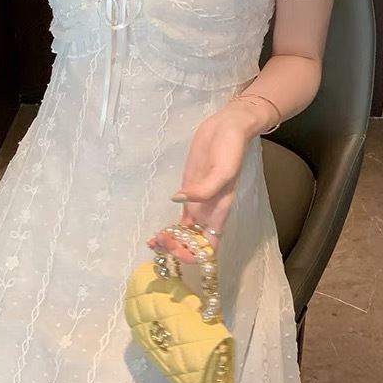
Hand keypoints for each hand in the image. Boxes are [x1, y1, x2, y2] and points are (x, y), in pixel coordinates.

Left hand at [147, 104, 255, 263]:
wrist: (226, 128)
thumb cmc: (231, 150)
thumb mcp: (223, 170)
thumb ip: (204, 189)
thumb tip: (178, 199)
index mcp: (219, 211)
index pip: (209, 247)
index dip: (194, 254)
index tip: (177, 248)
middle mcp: (208, 212)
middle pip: (193, 244)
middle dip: (176, 248)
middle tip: (159, 243)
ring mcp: (196, 203)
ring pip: (184, 234)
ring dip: (170, 242)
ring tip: (152, 243)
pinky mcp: (187, 191)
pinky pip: (179, 218)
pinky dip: (168, 229)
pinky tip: (155, 234)